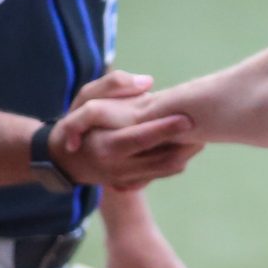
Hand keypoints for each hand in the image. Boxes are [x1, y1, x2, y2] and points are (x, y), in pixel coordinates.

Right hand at [52, 69, 198, 190]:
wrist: (62, 160)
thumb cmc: (75, 123)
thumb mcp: (85, 98)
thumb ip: (112, 85)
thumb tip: (147, 82)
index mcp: (105, 145)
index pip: (140, 138)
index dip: (165, 128)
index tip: (188, 118)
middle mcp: (117, 168)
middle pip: (162, 159)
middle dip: (186, 143)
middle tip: (204, 125)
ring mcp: (126, 179)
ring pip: (166, 169)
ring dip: (186, 152)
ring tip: (199, 133)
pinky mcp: (132, 184)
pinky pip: (160, 173)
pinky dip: (176, 159)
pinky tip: (183, 143)